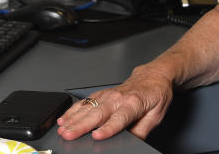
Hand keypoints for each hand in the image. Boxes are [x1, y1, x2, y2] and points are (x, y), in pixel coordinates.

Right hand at [56, 65, 174, 140]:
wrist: (153, 76)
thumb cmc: (156, 95)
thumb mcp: (156, 115)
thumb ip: (142, 130)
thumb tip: (131, 142)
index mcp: (134, 104)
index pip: (119, 118)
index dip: (107, 128)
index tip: (97, 136)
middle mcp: (118, 97)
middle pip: (98, 113)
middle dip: (81, 125)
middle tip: (68, 135)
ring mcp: (108, 94)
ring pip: (88, 107)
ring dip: (73, 118)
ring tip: (62, 129)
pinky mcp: (102, 93)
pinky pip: (85, 101)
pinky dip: (73, 110)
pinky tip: (64, 118)